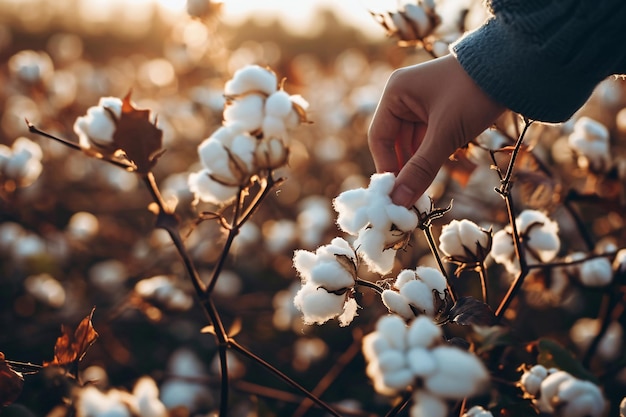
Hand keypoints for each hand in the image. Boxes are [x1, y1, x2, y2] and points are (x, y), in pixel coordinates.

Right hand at [368, 54, 505, 206]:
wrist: (517, 68)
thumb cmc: (474, 94)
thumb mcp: (446, 134)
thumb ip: (421, 169)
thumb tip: (399, 202)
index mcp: (395, 92)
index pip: (379, 138)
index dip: (386, 167)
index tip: (394, 194)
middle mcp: (404, 96)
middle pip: (395, 142)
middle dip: (404, 169)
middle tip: (410, 198)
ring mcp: (421, 103)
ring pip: (412, 143)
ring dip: (418, 165)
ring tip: (423, 190)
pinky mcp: (439, 110)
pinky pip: (427, 139)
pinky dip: (430, 156)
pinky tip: (436, 174)